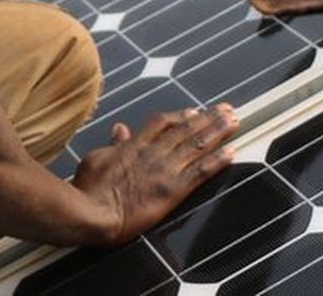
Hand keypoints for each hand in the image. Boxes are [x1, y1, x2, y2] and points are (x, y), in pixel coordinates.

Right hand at [71, 104, 239, 244]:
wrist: (91, 212)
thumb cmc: (88, 189)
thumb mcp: (96, 158)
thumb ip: (113, 144)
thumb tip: (119, 129)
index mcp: (134, 145)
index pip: (162, 123)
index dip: (182, 116)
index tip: (195, 111)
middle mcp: (153, 153)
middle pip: (186, 129)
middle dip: (208, 118)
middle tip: (227, 109)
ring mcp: (164, 170)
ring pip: (196, 145)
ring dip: (218, 132)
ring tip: (234, 122)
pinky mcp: (172, 191)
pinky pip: (200, 172)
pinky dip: (217, 160)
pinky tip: (231, 152)